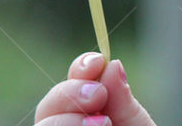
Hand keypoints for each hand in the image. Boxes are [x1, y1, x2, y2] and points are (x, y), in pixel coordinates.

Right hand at [34, 52, 156, 125]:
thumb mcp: (138, 125)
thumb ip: (124, 102)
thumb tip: (112, 63)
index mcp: (90, 113)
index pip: (73, 84)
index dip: (80, 68)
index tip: (96, 62)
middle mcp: (69, 125)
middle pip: (48, 105)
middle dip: (69, 93)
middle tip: (98, 96)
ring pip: (42, 124)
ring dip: (67, 120)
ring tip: (104, 124)